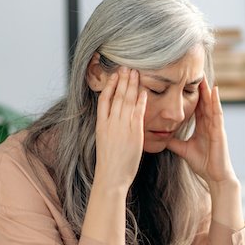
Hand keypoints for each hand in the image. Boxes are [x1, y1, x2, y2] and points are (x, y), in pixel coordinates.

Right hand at [93, 68, 146, 191]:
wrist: (111, 177)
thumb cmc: (109, 164)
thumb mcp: (104, 142)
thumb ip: (109, 129)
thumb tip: (113, 121)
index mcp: (101, 125)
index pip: (104, 100)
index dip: (110, 85)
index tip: (114, 75)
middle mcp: (110, 123)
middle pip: (116, 96)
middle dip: (122, 80)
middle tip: (126, 67)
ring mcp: (122, 127)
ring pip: (126, 101)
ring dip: (131, 86)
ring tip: (135, 73)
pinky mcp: (133, 133)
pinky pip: (138, 113)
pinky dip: (140, 101)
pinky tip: (143, 91)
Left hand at [167, 78, 236, 185]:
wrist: (215, 176)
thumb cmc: (203, 163)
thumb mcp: (184, 149)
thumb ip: (174, 142)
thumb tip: (161, 137)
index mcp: (202, 126)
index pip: (195, 106)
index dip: (191, 94)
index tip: (184, 82)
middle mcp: (210, 123)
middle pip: (203, 101)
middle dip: (199, 88)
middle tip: (194, 72)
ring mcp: (216, 126)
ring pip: (211, 103)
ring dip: (207, 90)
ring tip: (203, 76)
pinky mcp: (220, 130)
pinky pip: (218, 112)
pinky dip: (216, 101)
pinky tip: (214, 90)